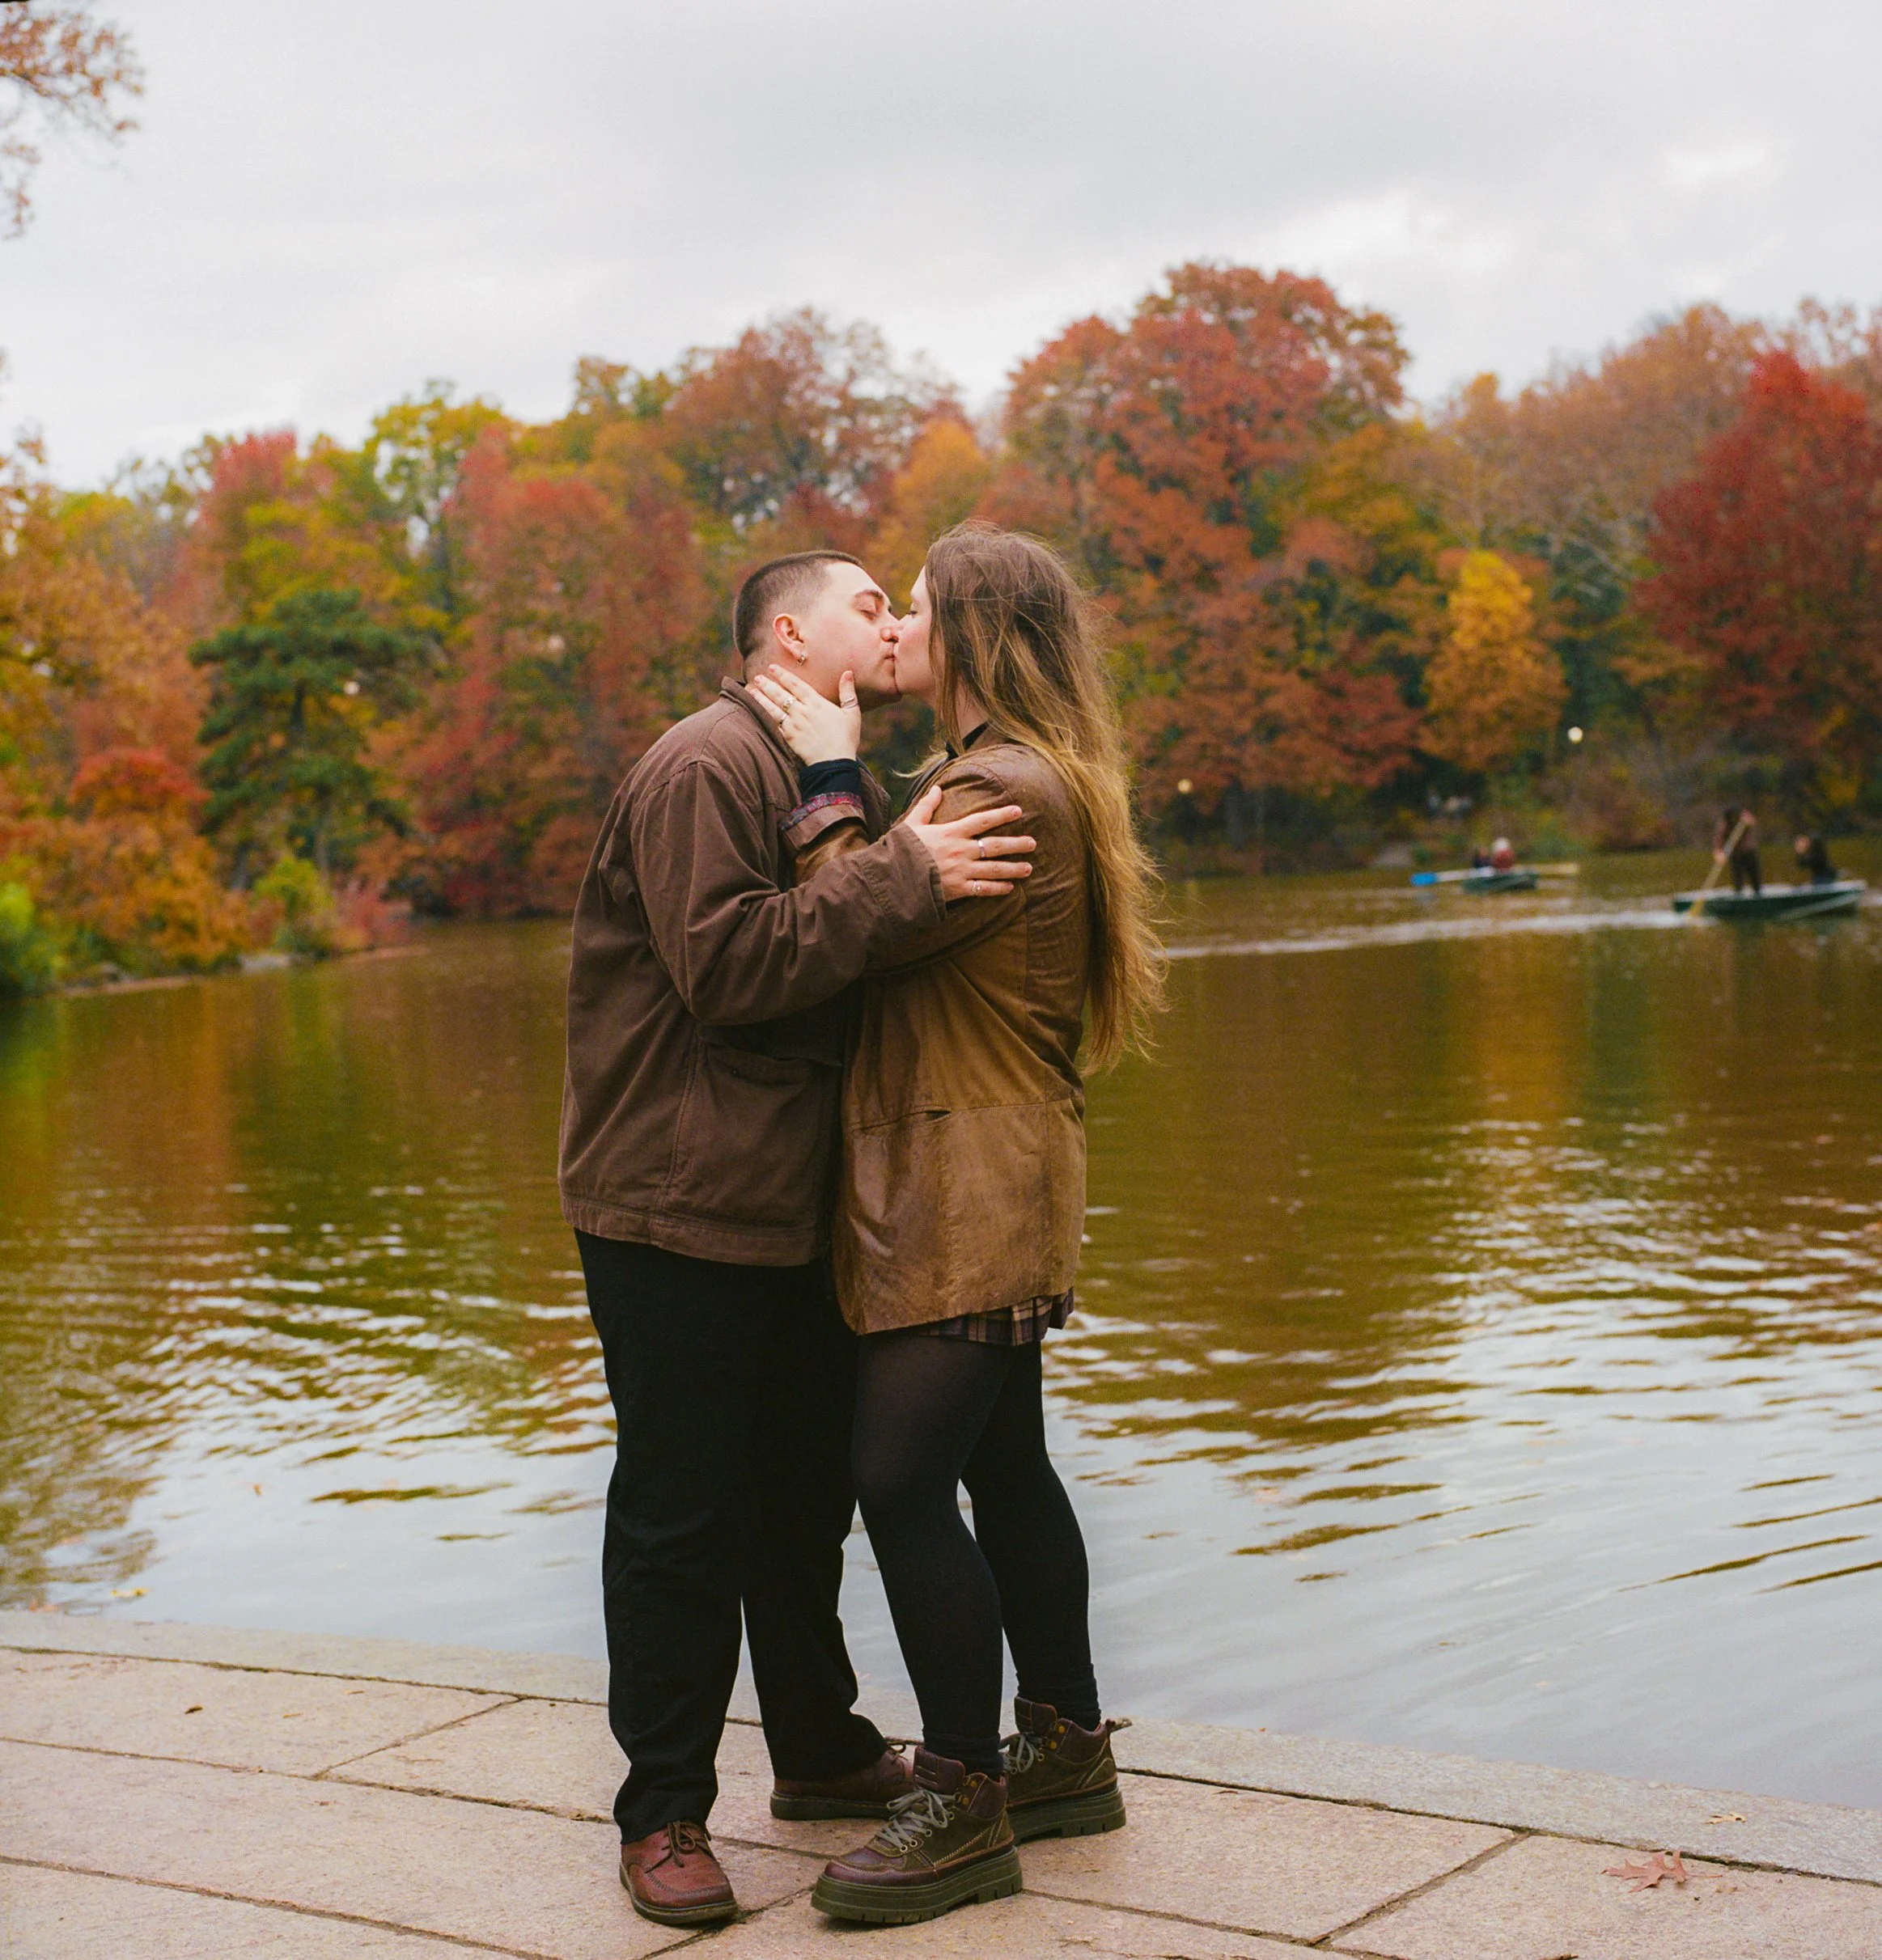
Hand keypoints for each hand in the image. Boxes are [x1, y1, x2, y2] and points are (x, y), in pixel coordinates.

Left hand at [750, 665, 860, 764]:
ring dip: (760, 698)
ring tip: (750, 690)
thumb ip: (848, 692)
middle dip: (767, 684)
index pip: (796, 684)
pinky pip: (773, 724)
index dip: (783, 675)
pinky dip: (764, 716)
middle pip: (780, 694)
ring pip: (773, 708)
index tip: (772, 667)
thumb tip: (847, 672)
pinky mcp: (788, 738)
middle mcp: (802, 711)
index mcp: (816, 703)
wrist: (834, 763)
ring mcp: (793, 725)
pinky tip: (756, 711)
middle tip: (757, 677)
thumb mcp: (852, 713)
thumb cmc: (846, 739)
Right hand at [905, 785, 1035, 899]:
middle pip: (995, 845)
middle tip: (1033, 843)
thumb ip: (927, 806)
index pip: (982, 820)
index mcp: (951, 832)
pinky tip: (1010, 888)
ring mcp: (961, 871)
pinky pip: (983, 889)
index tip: (1018, 811)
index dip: (1002, 815)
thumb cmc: (902, 850)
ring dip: (1013, 868)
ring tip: (1029, 868)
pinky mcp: (958, 889)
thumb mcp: (912, 824)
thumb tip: (937, 788)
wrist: (894, 878)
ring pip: (994, 869)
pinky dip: (998, 889)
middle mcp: (961, 850)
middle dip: (1016, 844)